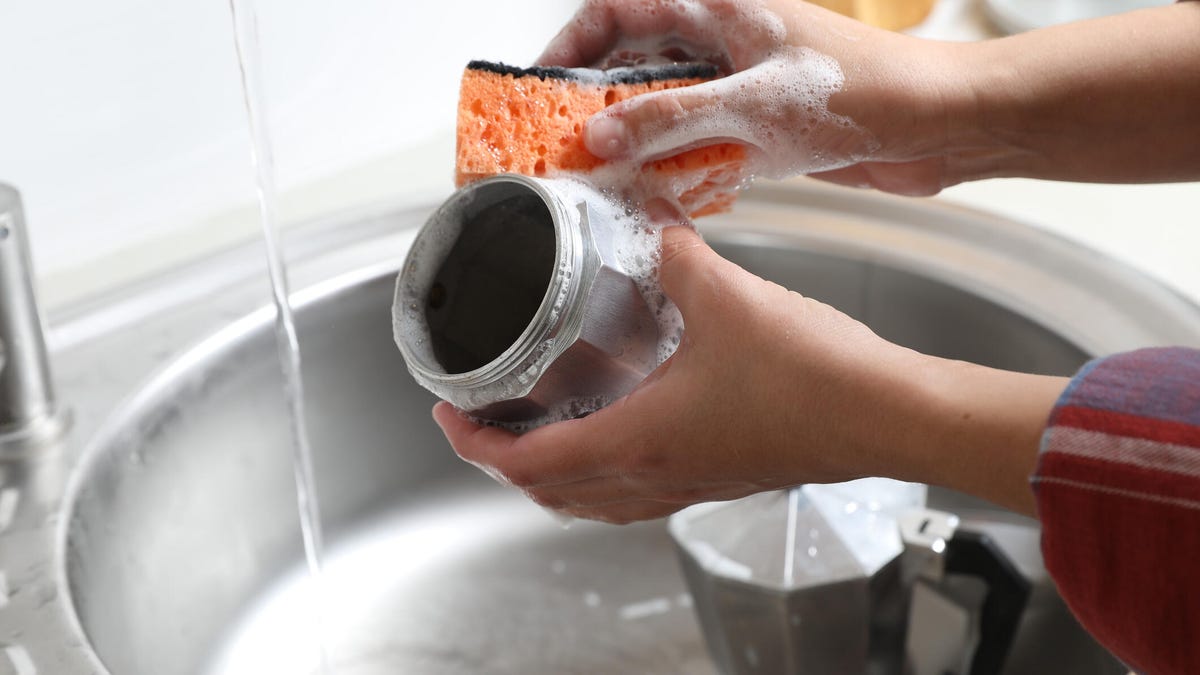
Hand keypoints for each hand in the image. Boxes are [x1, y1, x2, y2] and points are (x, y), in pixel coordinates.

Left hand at [434, 219, 1068, 522]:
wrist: (885, 415)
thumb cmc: (811, 376)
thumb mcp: (724, 294)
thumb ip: (674, 251)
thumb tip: (649, 218)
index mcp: (638, 439)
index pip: (525, 462)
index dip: (474, 443)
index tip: (450, 412)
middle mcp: (655, 475)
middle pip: (550, 493)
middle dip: (502, 461)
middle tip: (481, 422)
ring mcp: (689, 483)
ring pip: (593, 502)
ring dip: (550, 475)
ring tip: (534, 433)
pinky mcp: (720, 477)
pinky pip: (637, 494)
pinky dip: (602, 476)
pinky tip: (617, 433)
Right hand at [537, 0, 971, 194]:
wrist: (939, 124)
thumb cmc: (864, 92)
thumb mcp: (750, 106)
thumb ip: (667, 120)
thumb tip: (599, 135)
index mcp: (719, 6)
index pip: (620, 9)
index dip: (572, 43)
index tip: (541, 87)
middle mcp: (725, 39)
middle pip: (636, 60)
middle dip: (596, 102)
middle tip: (564, 145)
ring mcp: (742, 83)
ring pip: (665, 105)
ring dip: (635, 140)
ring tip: (602, 177)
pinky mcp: (761, 125)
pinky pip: (699, 140)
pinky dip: (674, 164)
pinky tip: (659, 192)